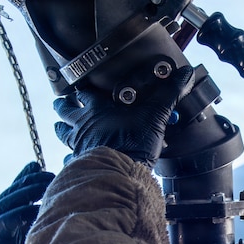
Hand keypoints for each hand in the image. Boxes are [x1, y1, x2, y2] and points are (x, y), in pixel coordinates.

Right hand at [0, 162, 54, 243]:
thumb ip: (49, 237)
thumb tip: (77, 219)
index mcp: (11, 232)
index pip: (15, 198)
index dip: (24, 180)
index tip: (39, 166)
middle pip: (7, 198)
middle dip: (24, 182)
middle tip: (41, 171)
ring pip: (1, 210)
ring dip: (20, 195)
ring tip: (38, 186)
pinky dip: (12, 219)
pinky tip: (28, 213)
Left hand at [53, 59, 194, 165]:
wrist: (120, 171)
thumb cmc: (134, 140)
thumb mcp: (155, 113)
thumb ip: (168, 94)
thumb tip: (184, 73)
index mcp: (98, 108)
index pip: (86, 92)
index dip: (83, 89)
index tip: (82, 86)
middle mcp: (83, 124)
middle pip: (65, 110)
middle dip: (63, 105)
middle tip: (62, 103)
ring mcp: (78, 144)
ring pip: (62, 132)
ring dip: (60, 128)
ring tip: (59, 126)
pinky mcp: (78, 163)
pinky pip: (68, 159)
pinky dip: (68, 159)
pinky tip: (70, 160)